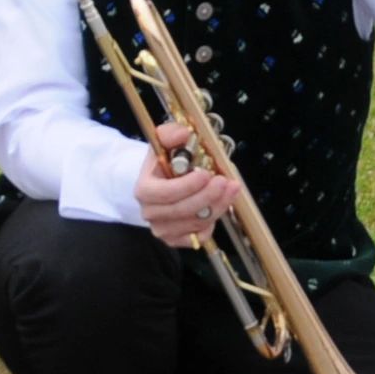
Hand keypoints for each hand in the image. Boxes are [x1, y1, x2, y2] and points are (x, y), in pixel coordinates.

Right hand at [131, 121, 239, 246]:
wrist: (161, 182)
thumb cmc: (165, 162)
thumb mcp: (165, 142)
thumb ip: (171, 133)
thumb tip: (183, 133)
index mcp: (144, 189)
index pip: (164, 193)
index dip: (187, 186)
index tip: (206, 174)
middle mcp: (150, 212)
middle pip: (182, 210)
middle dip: (207, 196)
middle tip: (225, 182)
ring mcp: (162, 229)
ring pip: (194, 224)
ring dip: (216, 207)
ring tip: (230, 189)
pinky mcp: (175, 240)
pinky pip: (198, 237)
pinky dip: (211, 224)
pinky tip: (217, 206)